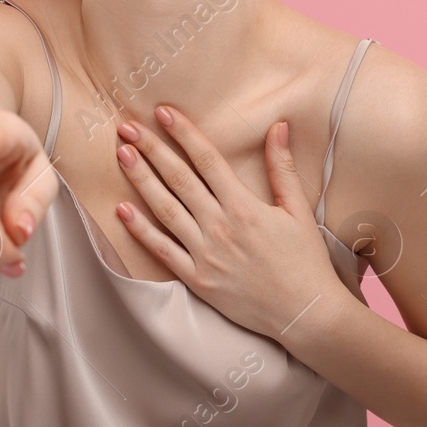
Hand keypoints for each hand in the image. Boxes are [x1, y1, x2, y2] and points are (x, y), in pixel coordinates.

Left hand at [113, 104, 345, 337]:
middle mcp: (220, 227)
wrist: (304, 313)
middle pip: (178, 179)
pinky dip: (141, 230)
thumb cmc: (304, 261)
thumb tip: (278, 126)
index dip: (184, 133)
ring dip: (141, 180)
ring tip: (122, 155)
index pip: (207, 160)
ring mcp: (205, 254)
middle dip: (151, 149)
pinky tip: (122, 210)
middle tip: (127, 126)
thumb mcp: (298, 210)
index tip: (163, 112)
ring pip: (165, 210)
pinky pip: (162, 251)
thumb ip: (283, 168)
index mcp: (244, 207)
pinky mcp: (197, 279)